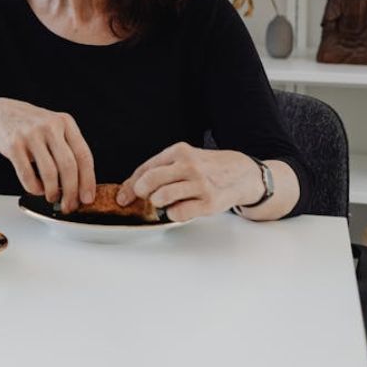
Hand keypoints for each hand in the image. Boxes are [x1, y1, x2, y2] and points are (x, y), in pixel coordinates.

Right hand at [0, 98, 94, 212]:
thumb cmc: (30, 126)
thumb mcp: (54, 128)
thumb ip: (68, 149)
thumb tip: (80, 185)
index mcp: (65, 123)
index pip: (84, 156)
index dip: (88, 181)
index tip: (87, 197)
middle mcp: (50, 126)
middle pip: (68, 166)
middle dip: (71, 192)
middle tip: (69, 204)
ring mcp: (31, 135)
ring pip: (49, 173)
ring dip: (52, 192)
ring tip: (52, 197)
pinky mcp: (14, 144)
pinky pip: (27, 174)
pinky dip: (34, 188)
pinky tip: (37, 189)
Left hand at [116, 143, 262, 221]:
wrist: (243, 174)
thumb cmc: (208, 168)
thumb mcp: (185, 159)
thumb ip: (161, 169)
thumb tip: (130, 188)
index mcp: (179, 152)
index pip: (145, 168)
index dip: (130, 185)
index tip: (123, 197)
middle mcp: (189, 166)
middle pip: (150, 181)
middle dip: (141, 193)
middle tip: (145, 198)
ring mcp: (199, 184)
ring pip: (161, 197)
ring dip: (158, 203)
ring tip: (165, 202)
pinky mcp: (208, 202)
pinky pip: (178, 213)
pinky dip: (173, 214)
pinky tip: (180, 209)